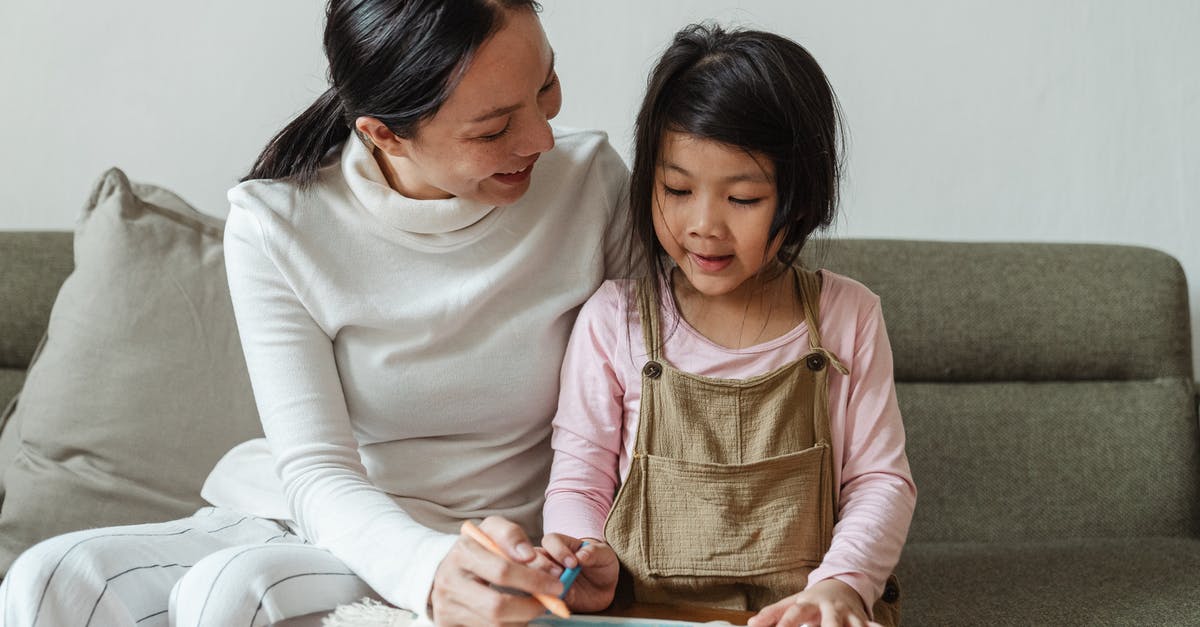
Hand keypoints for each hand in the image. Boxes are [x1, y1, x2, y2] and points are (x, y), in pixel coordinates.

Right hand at [429, 516, 563, 625]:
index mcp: (461, 553)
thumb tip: (529, 556)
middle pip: (497, 607)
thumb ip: (512, 535)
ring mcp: (446, 608)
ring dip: (522, 620)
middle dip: (531, 607)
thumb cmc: (478, 550)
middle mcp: (449, 582)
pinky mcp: (448, 626)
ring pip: (495, 625)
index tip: (557, 584)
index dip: (534, 580)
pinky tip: (515, 617)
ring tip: (532, 608)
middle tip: (550, 603)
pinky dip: (509, 626)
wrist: (447, 571)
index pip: (503, 571)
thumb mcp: (492, 531)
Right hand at [539, 533, 619, 611]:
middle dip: (543, 566)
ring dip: (540, 584)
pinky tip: (558, 603)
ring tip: (558, 590)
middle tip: (559, 575)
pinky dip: (546, 600)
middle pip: (534, 558)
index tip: (573, 563)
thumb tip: (582, 555)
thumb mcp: (604, 555)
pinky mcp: (548, 595)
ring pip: (532, 577)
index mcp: (561, 544)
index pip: (551, 541)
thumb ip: (594, 553)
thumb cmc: (601, 565)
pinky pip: (540, 597)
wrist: (602, 588)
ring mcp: (546, 577)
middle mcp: (548, 559)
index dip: (559, 550)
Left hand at [747, 579, 881, 626]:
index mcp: (808, 603)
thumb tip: (751, 625)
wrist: (841, 585)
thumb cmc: (812, 600)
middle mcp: (830, 609)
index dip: (785, 625)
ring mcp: (848, 614)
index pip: (794, 614)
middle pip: (830, 623)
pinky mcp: (863, 620)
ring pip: (855, 626)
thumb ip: (772, 614)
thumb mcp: (791, 602)